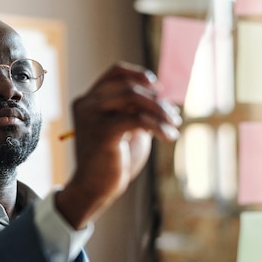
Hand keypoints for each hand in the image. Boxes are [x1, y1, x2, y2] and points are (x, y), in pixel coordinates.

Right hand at [56, 61, 181, 228]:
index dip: (139, 74)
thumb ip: (135, 109)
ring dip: (159, 109)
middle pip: (128, 85)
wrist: (95, 189)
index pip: (115, 72)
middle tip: (173, 116)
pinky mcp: (102, 132)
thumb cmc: (111, 160)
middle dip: (156, 98)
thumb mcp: (125, 128)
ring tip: (174, 124)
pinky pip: (137, 118)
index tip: (159, 88)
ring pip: (132, 96)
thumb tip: (161, 94)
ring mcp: (91, 116)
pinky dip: (158, 125)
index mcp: (88, 100)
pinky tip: (169, 136)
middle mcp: (86, 104)